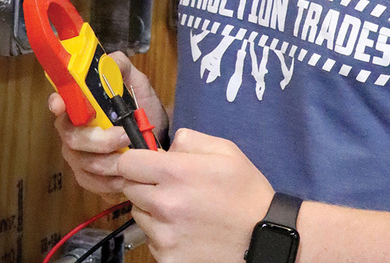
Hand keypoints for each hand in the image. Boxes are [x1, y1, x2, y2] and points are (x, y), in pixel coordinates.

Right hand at [48, 51, 168, 200]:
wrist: (157, 139)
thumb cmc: (142, 107)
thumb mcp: (136, 82)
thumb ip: (121, 67)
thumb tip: (109, 61)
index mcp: (81, 105)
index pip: (60, 102)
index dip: (58, 104)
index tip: (61, 105)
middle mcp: (72, 130)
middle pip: (73, 139)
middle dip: (99, 140)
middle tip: (125, 136)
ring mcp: (78, 156)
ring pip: (83, 164)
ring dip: (109, 163)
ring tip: (131, 160)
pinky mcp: (88, 178)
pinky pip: (91, 183)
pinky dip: (109, 183)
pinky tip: (125, 178)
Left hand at [117, 128, 273, 262]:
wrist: (261, 237)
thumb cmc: (244, 191)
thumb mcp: (224, 150)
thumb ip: (188, 139)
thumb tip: (166, 146)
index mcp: (175, 174)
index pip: (127, 163)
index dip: (135, 159)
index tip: (146, 162)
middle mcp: (164, 205)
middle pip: (130, 188)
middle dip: (144, 182)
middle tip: (169, 185)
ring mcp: (164, 236)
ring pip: (139, 214)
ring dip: (152, 208)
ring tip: (182, 208)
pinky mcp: (167, 258)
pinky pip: (151, 239)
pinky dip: (162, 232)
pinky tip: (186, 228)